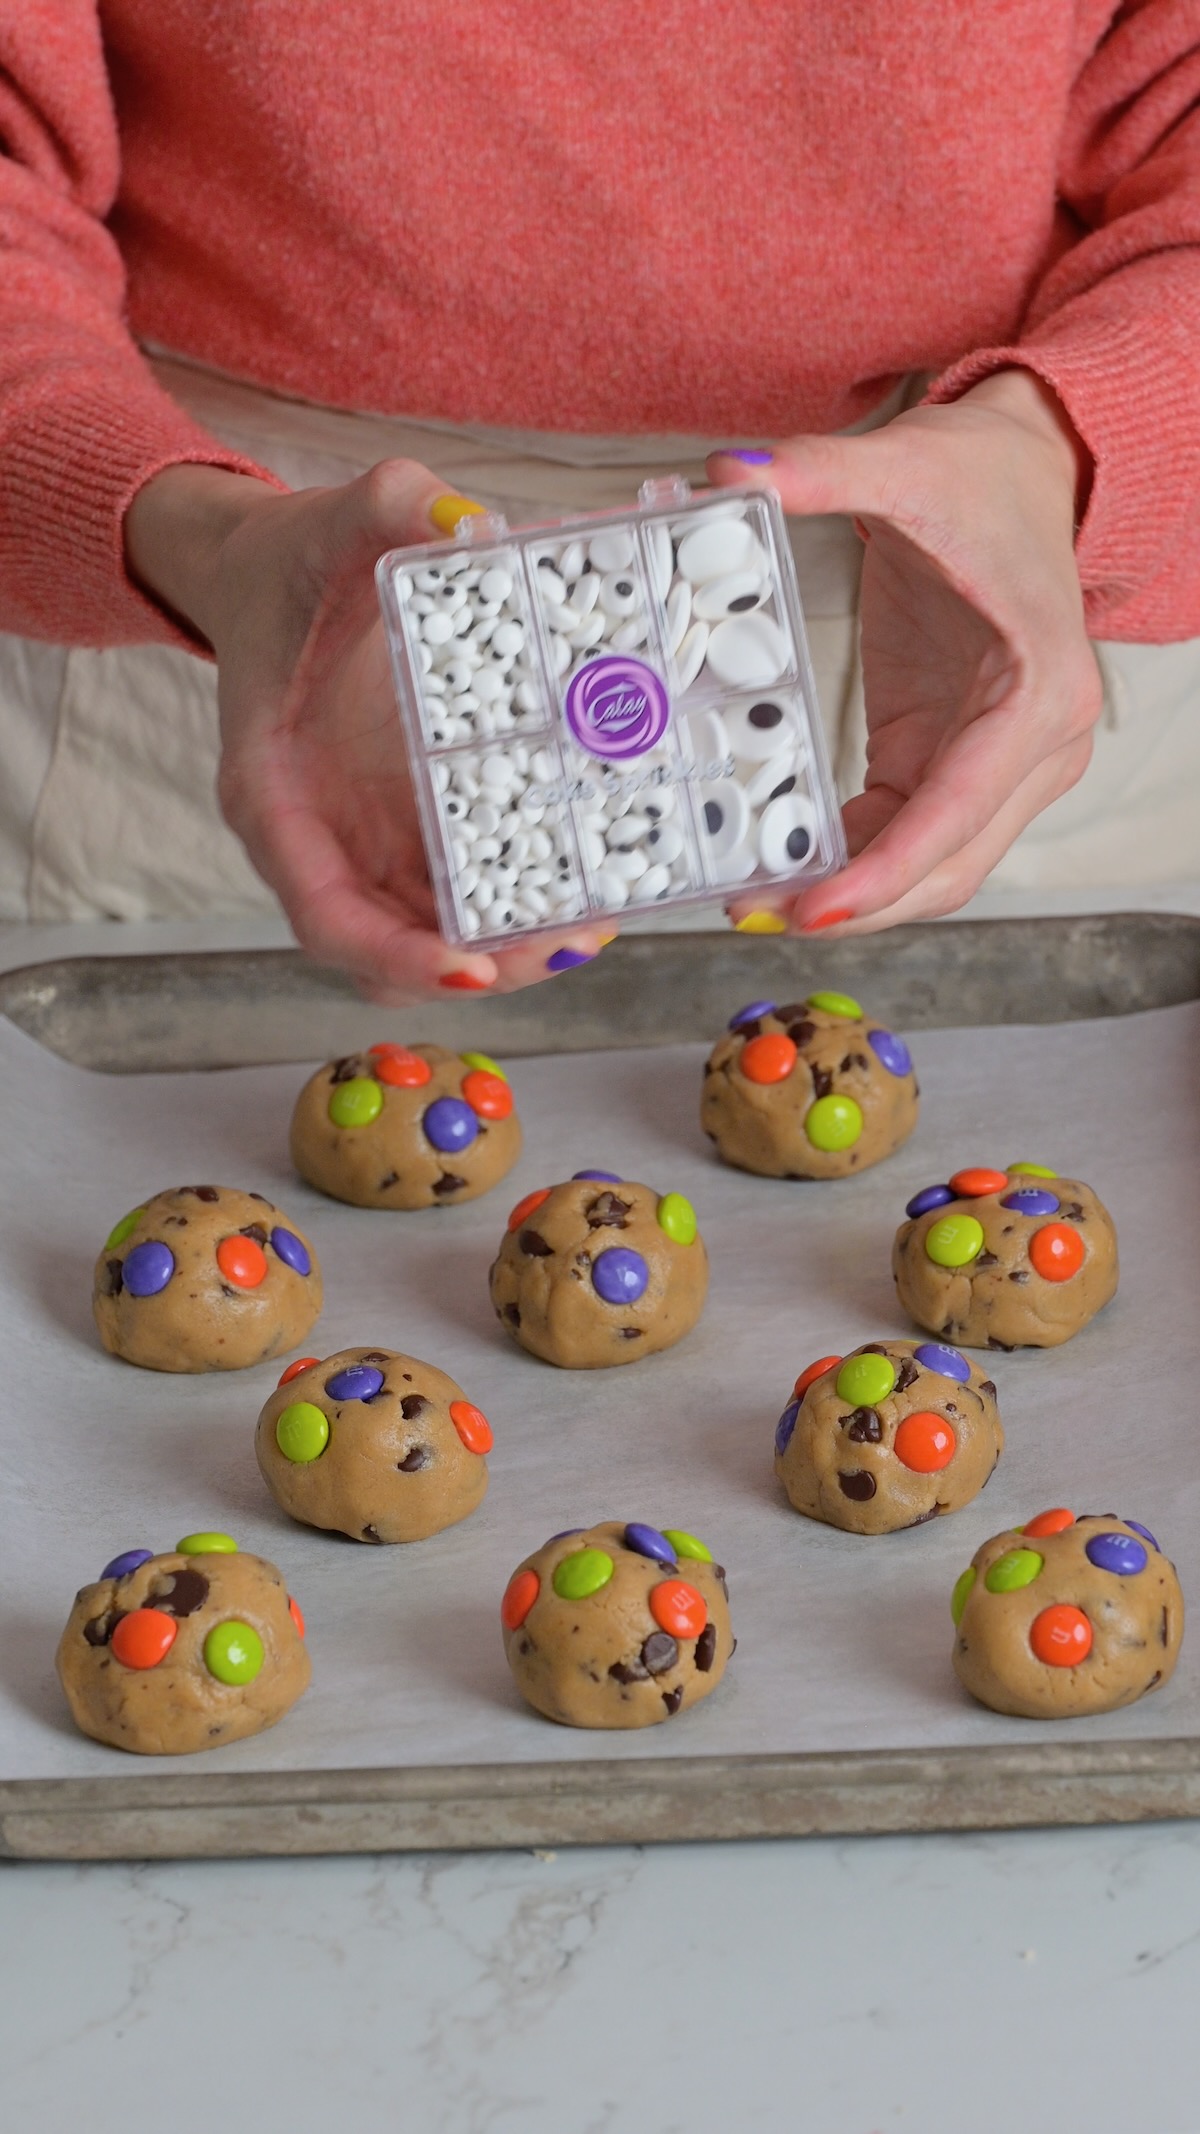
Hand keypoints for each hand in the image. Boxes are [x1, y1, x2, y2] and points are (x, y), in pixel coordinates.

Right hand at [124, 459, 612, 998]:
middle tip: (576, 943)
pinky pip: (468, 892)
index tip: (470, 968)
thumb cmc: (295, 560)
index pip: (324, 914)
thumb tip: (466, 519)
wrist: (280, 574)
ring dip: (515, 949)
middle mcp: (320, 840)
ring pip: (436, 936)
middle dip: (482, 965)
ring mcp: (369, 843)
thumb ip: (389, 505)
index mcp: (274, 795)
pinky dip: (525, 904)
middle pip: (390, 954)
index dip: (395, 953)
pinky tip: (594, 885)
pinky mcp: (415, 831)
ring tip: (599, 927)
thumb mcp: (335, 518)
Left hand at [707, 370, 1102, 932]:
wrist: (1021, 470)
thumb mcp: (902, 463)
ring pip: (932, 867)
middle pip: (949, 866)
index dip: (885, 872)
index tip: (815, 910)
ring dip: (852, 895)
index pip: (958, 811)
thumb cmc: (979, 476)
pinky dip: (851, 858)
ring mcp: (1002, 762)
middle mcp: (1040, 746)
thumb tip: (731, 473)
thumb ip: (819, 471)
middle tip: (756, 914)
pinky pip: (905, 833)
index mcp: (1040, 692)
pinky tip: (785, 862)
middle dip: (858, 905)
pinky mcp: (956, 758)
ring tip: (756, 899)